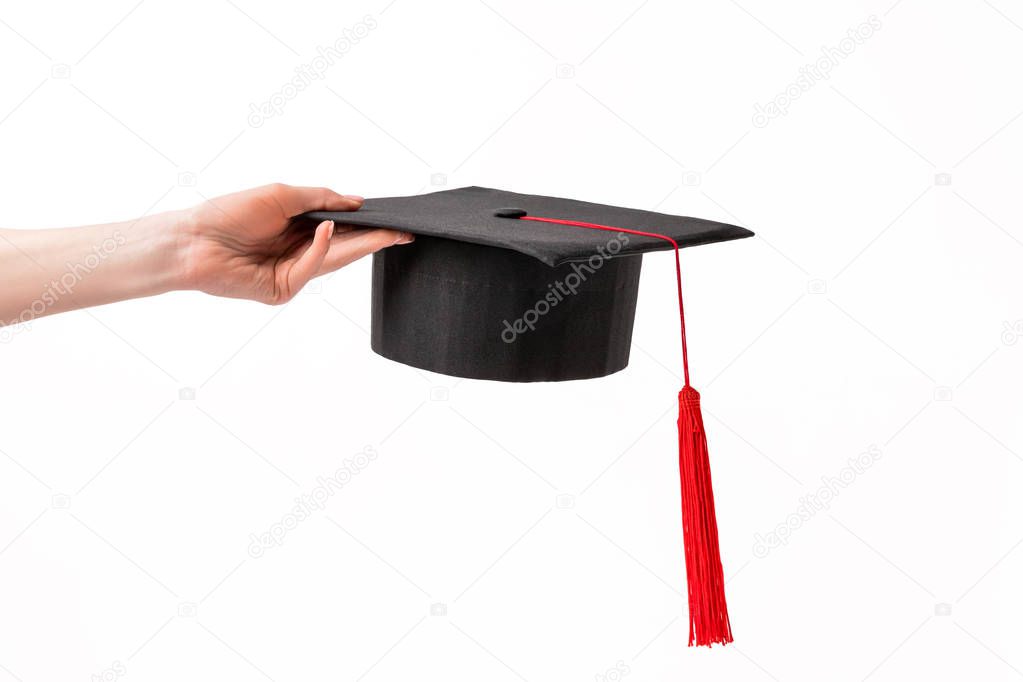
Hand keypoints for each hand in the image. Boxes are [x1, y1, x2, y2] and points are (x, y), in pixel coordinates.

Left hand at [179, 183, 412, 303]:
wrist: (193, 239)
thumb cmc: (229, 212)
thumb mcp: (282, 195)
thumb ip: (322, 198)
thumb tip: (357, 201)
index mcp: (298, 229)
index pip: (341, 228)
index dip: (368, 225)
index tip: (394, 222)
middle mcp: (298, 252)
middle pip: (344, 247)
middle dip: (375, 239)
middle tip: (403, 233)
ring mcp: (292, 273)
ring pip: (334, 260)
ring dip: (361, 245)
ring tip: (388, 233)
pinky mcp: (282, 289)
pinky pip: (311, 268)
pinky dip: (321, 249)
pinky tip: (327, 230)